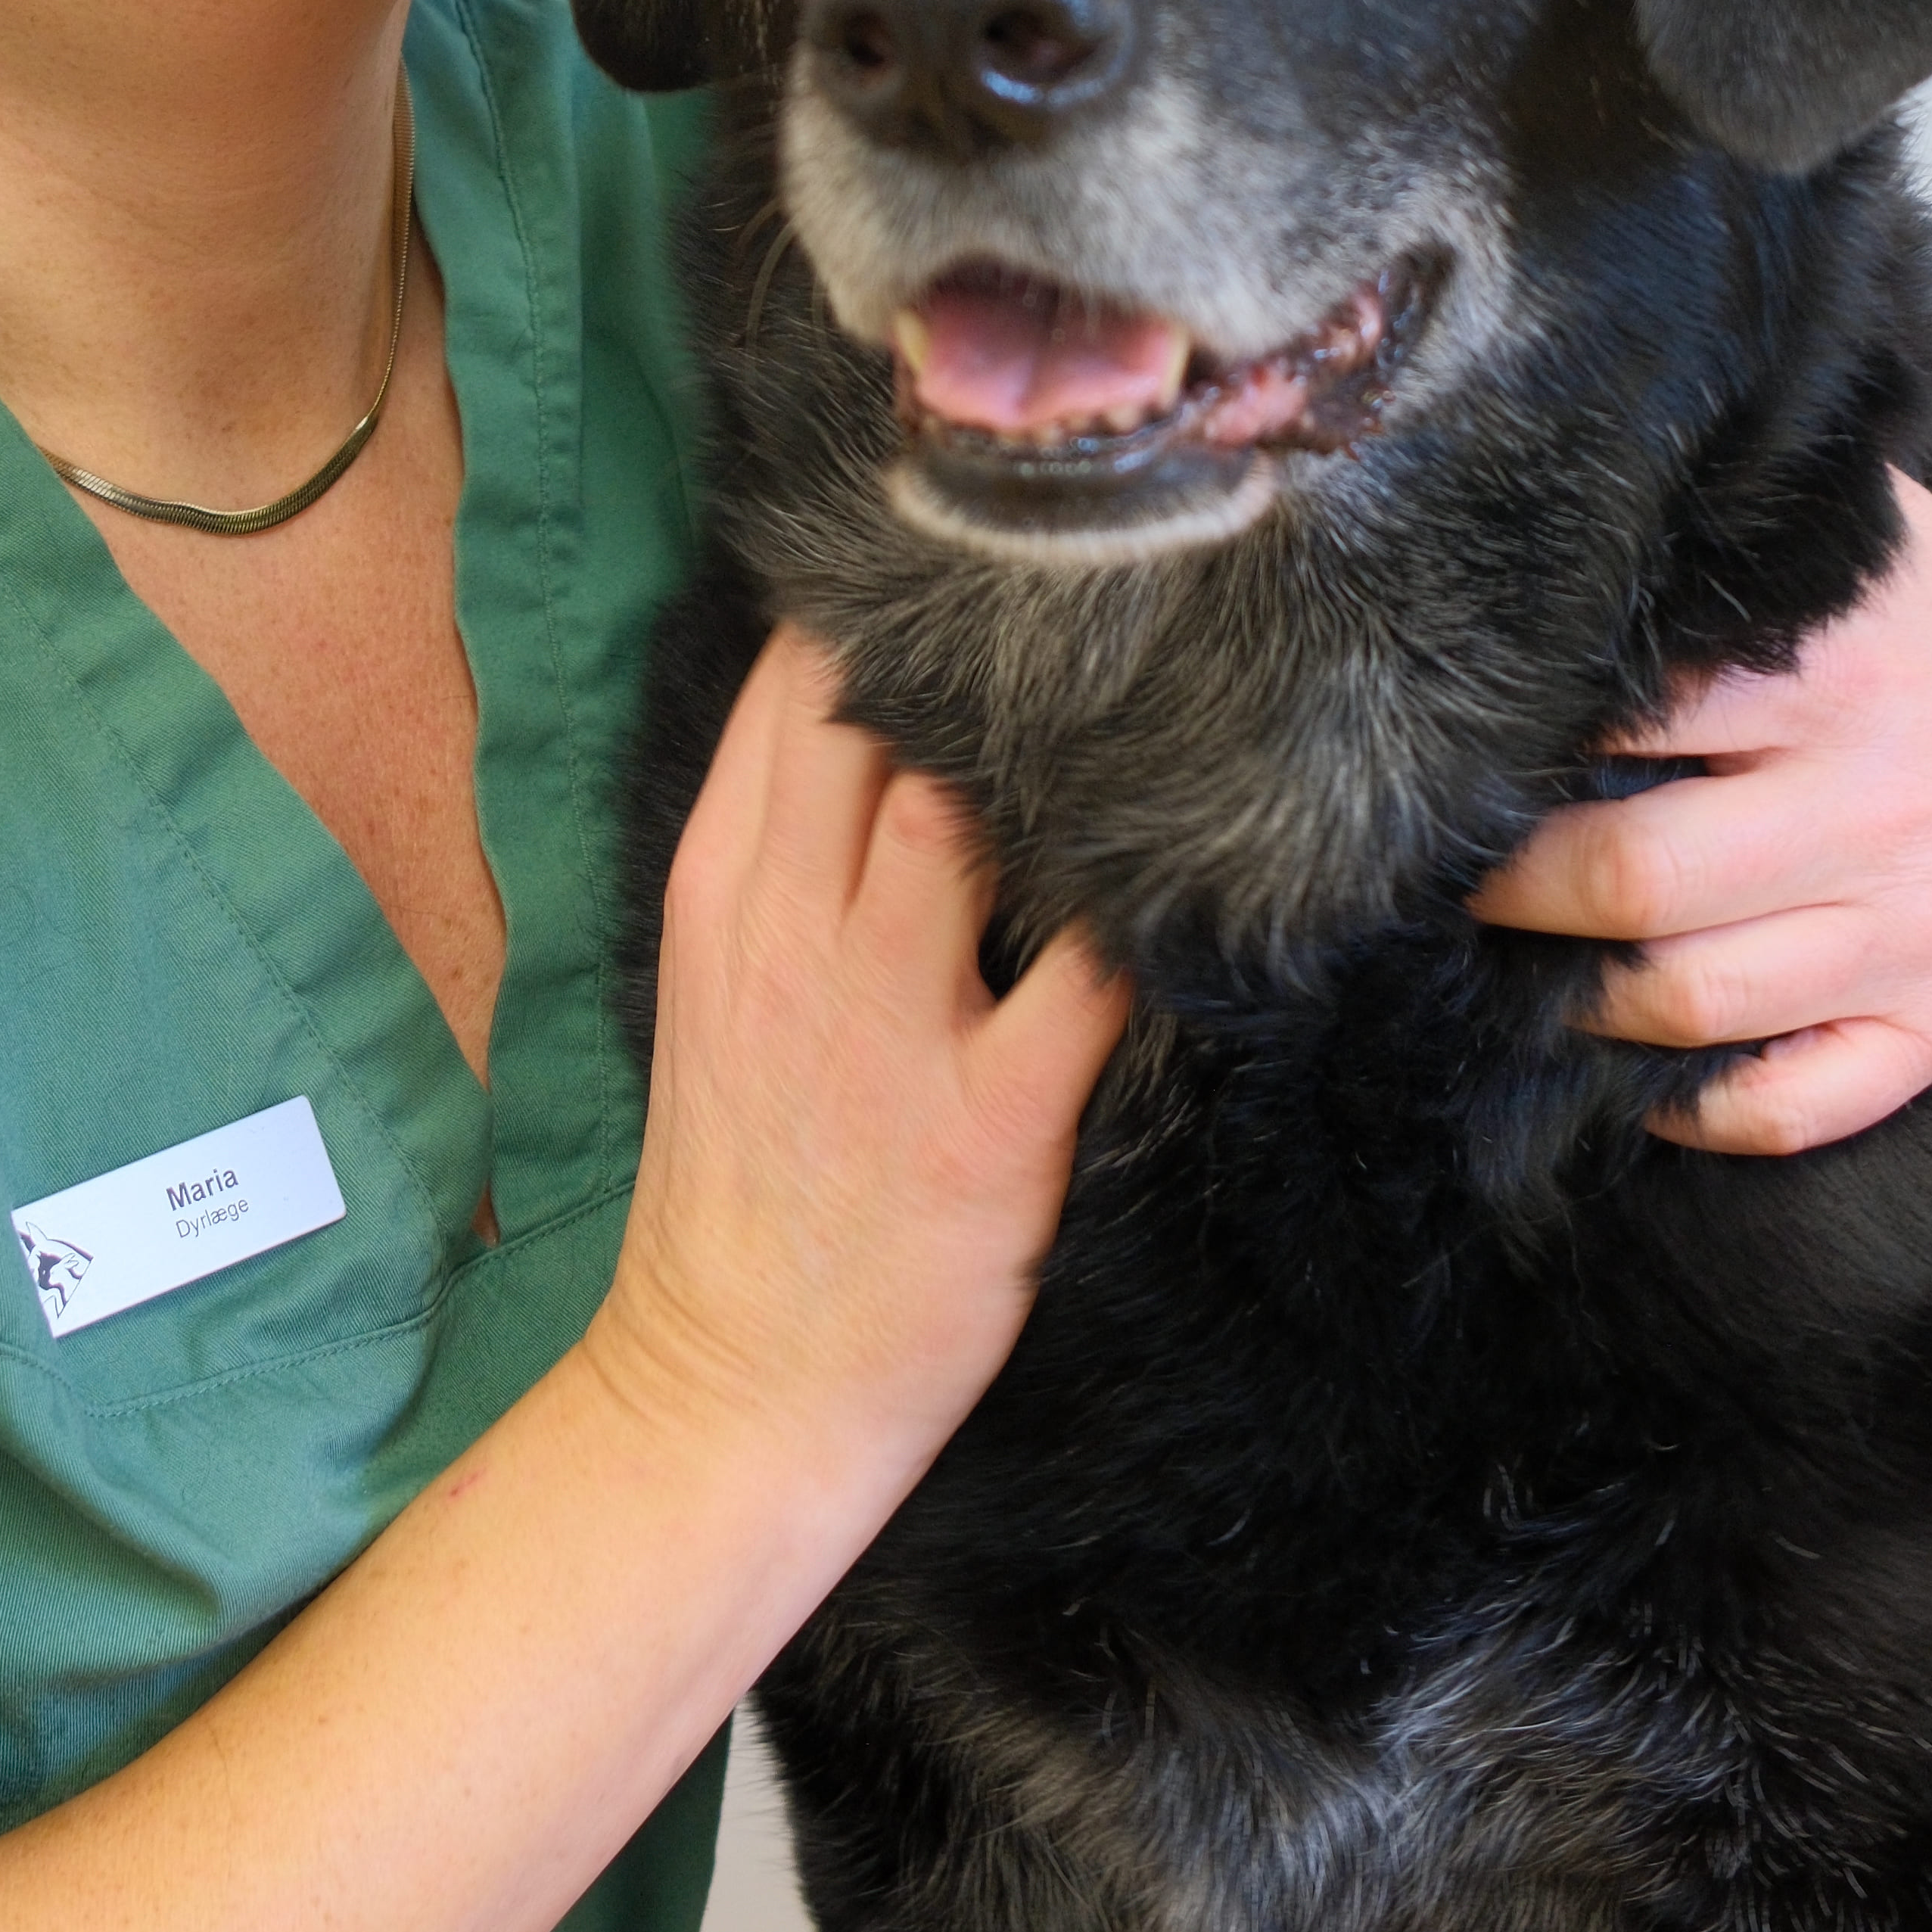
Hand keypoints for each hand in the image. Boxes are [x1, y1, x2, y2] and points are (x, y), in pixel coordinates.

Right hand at [590, 631, 1127, 1503]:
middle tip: (1106, 585)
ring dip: (1072, 757)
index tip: (983, 543)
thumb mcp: (720, 980)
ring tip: (1166, 700)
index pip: (795, 681)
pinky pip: (1092, 978)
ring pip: (975, 815)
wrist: (725, 1387)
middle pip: (885, 715)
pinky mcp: (987, 1124)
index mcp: (724, 889)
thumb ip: (793, 850)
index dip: (889, 598)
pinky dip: (1151, 916)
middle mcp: (795, 933)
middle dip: (990, 644)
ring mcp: (887, 1026)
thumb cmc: (743, 1179)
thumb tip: (890, 710)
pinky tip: (1211, 873)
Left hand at [1474, 477, 1931, 1155]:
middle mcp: (1872, 807)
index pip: (1629, 723)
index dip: (1517, 746)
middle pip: (1637, 879)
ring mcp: (1912, 930)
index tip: (1450, 754)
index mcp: (1837, 675)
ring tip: (1520, 972)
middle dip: (1513, 888)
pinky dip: (1708, 1111)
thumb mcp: (1869, 538)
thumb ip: (1744, 510)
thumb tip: (1586, 456)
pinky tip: (1645, 1085)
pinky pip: (1805, 1103)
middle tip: (1448, 872)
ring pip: (1698, 1004)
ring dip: (1582, 1002)